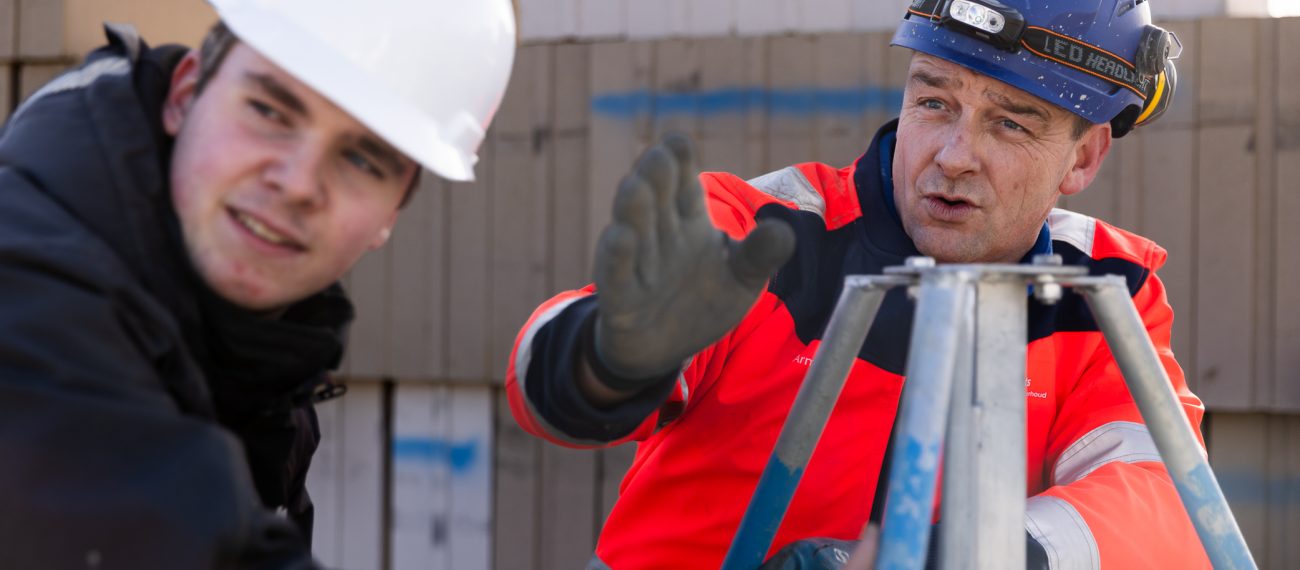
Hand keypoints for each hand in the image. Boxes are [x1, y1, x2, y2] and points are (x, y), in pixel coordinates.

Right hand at [589, 133, 794, 390]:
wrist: (664, 347)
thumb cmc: (703, 299)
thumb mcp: (742, 278)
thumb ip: (761, 255)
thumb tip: (785, 231)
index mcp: (687, 217)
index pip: (681, 178)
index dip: (678, 159)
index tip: (678, 144)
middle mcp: (658, 231)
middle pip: (654, 195)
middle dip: (655, 175)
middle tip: (659, 157)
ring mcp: (635, 261)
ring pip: (630, 227)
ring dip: (633, 208)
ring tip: (635, 187)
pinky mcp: (619, 296)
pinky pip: (615, 273)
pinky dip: (617, 256)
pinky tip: (620, 237)